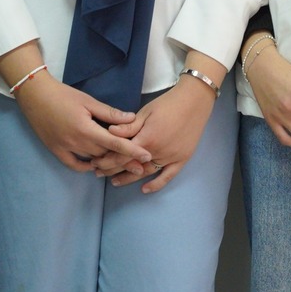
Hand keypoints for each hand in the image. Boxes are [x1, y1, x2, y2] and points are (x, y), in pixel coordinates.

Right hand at [13, 71, 150, 175]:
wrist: (35, 96)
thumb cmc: (63, 95)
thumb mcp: (88, 100)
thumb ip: (109, 112)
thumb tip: (131, 118)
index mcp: (86, 129)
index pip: (115, 144)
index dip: (132, 152)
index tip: (147, 158)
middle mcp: (76, 142)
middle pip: (105, 155)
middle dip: (123, 159)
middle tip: (140, 164)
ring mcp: (65, 148)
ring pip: (92, 160)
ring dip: (107, 163)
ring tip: (122, 166)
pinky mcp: (56, 150)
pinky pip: (74, 165)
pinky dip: (86, 167)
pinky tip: (95, 165)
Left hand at [107, 75, 215, 192]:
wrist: (194, 101)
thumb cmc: (168, 103)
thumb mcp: (145, 112)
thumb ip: (128, 126)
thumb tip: (109, 132)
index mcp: (146, 139)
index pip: (121, 155)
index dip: (107, 160)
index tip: (96, 163)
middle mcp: (157, 152)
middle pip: (130, 166)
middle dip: (113, 170)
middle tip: (99, 173)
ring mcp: (170, 158)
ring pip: (145, 173)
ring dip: (129, 178)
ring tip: (114, 182)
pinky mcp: (182, 160)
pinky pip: (168, 177)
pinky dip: (156, 185)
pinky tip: (144, 190)